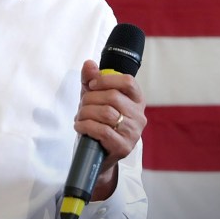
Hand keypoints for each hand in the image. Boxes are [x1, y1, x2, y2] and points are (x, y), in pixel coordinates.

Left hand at [73, 59, 147, 200]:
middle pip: (113, 97)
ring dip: (86, 113)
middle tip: (82, 106)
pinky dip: (86, 126)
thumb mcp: (94, 98)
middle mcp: (139, 116)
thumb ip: (91, 79)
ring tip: (80, 117)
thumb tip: (89, 64)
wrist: (98, 154)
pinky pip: (103, 130)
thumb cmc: (99, 122)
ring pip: (106, 113)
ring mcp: (133, 132)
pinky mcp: (123, 147)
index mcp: (136, 100)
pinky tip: (80, 126)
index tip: (92, 85)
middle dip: (90, 99)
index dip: (107, 80)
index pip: (128, 81)